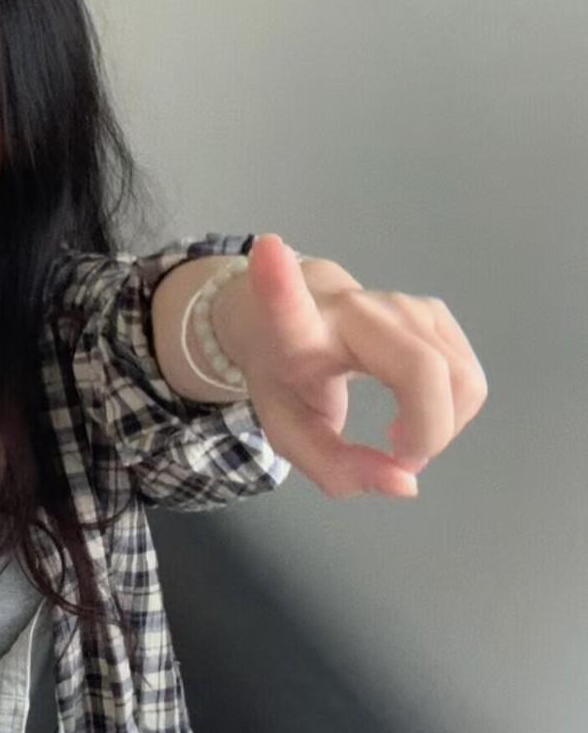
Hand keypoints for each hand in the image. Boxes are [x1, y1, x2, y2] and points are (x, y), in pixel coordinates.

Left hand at [225, 234, 488, 499]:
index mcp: (296, 330)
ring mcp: (401, 304)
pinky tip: (417, 411)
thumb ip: (339, 470)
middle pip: (423, 370)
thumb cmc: (285, 378)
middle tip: (398, 456)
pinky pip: (466, 372)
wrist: (292, 316)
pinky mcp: (432, 311)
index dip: (279, 283)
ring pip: (458, 376)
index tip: (266, 249)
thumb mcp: (291, 434)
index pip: (288, 305)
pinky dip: (452, 408)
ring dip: (442, 425)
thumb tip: (408, 483)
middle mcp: (354, 309)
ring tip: (399, 435)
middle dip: (428, 431)